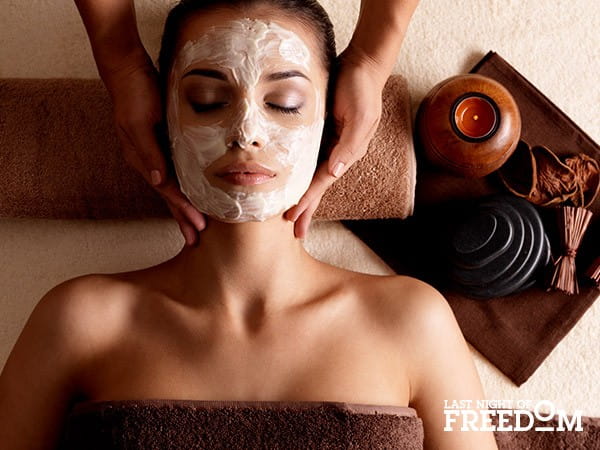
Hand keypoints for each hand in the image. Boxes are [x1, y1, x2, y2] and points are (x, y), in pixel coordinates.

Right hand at [107, 60, 205, 244]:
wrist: (127, 68)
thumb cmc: (134, 92)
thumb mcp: (140, 121)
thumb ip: (149, 152)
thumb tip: (158, 182)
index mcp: (142, 159)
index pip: (167, 191)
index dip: (183, 209)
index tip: (198, 227)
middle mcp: (147, 160)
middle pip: (168, 196)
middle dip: (182, 218)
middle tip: (195, 239)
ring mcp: (153, 152)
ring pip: (172, 186)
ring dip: (183, 206)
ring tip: (194, 224)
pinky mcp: (161, 142)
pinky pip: (175, 171)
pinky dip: (183, 186)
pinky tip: (192, 192)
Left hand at [284, 49, 383, 237]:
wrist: (362, 64)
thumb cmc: (360, 87)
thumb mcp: (359, 115)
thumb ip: (348, 144)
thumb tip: (335, 172)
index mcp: (347, 152)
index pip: (323, 182)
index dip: (307, 200)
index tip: (292, 218)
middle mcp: (339, 152)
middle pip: (319, 186)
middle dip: (307, 209)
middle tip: (294, 231)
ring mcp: (330, 143)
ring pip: (313, 176)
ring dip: (303, 196)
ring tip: (292, 216)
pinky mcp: (322, 133)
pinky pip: (309, 159)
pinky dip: (301, 175)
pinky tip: (293, 183)